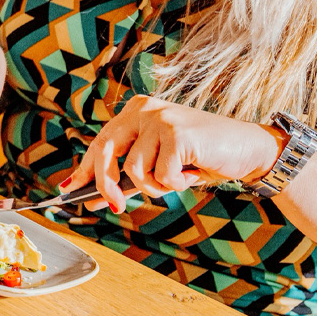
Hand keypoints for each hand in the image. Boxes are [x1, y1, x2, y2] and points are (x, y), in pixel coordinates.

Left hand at [60, 95, 286, 211]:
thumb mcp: (159, 166)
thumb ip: (128, 177)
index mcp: (136, 110)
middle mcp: (144, 109)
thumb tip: (93, 196)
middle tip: (115, 206)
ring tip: (177, 179)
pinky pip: (162, 176)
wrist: (248, 149)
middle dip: (106, 184)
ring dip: (156, 186)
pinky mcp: (177, 133)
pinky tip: (193, 173)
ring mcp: (160, 119)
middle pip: (106, 152)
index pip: (100, 142)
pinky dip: (176, 185)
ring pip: (136, 170)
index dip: (84, 169)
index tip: (67, 190)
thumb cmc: (201, 158)